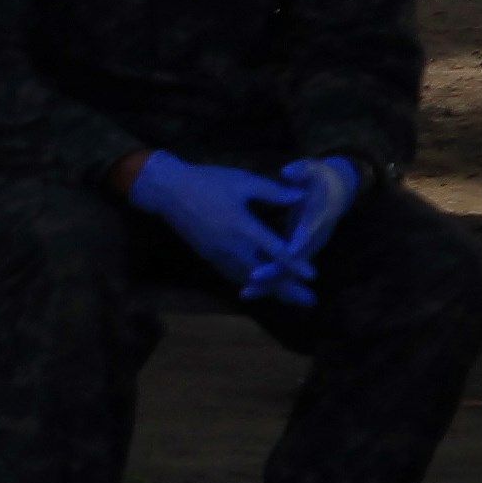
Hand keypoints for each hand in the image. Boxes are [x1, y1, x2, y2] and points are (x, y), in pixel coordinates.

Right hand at [124, 149, 300, 292]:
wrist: (168, 191)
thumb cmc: (207, 182)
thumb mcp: (242, 181)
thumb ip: (272, 191)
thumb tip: (301, 195)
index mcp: (243, 227)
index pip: (275, 251)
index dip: (295, 264)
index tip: (313, 276)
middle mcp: (232, 247)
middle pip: (265, 275)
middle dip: (287, 289)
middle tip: (309, 301)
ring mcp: (219, 255)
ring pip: (249, 279)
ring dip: (270, 291)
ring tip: (290, 300)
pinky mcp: (209, 256)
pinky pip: (233, 275)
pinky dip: (249, 284)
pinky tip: (259, 288)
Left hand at [249, 156, 361, 306]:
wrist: (338, 191)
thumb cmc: (322, 178)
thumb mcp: (314, 169)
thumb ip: (302, 171)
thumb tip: (289, 171)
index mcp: (317, 219)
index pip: (306, 235)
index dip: (296, 245)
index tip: (283, 253)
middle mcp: (314, 239)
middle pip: (296, 261)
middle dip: (276, 272)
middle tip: (252, 279)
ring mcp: (307, 248)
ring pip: (289, 271)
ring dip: (269, 283)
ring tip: (245, 293)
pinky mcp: (299, 253)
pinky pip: (283, 270)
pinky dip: (268, 280)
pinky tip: (247, 288)